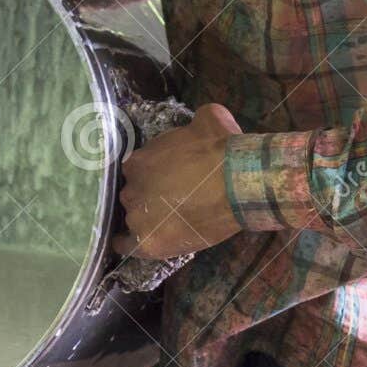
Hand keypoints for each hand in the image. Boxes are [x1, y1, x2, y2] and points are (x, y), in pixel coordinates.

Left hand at [114, 103, 243, 258]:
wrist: (239, 185)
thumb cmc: (223, 151)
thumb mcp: (209, 120)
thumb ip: (194, 122)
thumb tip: (198, 120)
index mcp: (138, 162)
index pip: (135, 169)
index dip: (150, 174)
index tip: (162, 177)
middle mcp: (131, 190)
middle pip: (133, 194)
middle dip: (148, 195)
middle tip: (170, 198)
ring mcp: (137, 218)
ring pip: (133, 218)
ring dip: (146, 217)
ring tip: (165, 219)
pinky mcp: (148, 243)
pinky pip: (127, 246)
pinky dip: (128, 243)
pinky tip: (138, 240)